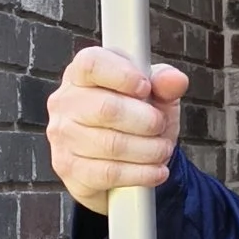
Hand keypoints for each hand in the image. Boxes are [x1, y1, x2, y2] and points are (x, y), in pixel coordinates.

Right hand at [46, 46, 186, 212]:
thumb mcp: (155, 95)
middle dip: (147, 121)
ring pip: (112, 145)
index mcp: (82, 74)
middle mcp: (65, 102)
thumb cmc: (136, 116)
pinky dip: (142, 173)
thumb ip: (165, 83)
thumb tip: (175, 80)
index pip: (91, 64)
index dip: (123, 75)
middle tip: (160, 126)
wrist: (122, 161)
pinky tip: (156, 171)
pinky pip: (110, 173)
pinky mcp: (68, 168)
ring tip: (162, 149)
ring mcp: (63, 137)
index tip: (146, 88)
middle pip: (107, 109)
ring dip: (150, 150)